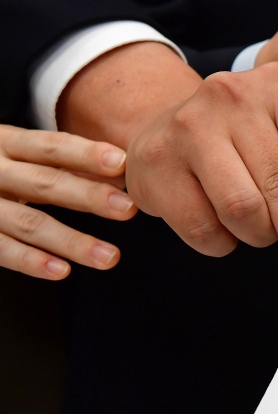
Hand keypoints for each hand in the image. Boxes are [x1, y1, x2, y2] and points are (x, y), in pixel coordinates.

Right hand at [0, 126, 135, 278]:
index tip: (121, 162)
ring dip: (71, 241)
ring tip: (109, 257)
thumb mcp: (16, 151)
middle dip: (88, 196)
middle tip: (129, 209)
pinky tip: (61, 270)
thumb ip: (60, 161)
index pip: (50, 146)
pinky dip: (31, 261)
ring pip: (27, 223)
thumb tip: (123, 173)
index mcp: (6, 143)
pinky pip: (0, 249)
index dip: (85, 153)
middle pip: (44, 183)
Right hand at [125, 63, 277, 301]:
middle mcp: (234, 97)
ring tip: (263, 230)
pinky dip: (223, 242)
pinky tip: (224, 227)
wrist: (165, 124)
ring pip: (243, 209)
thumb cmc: (244, 138)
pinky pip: (203, 227)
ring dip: (261, 236)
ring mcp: (189, 127)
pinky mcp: (155, 162)